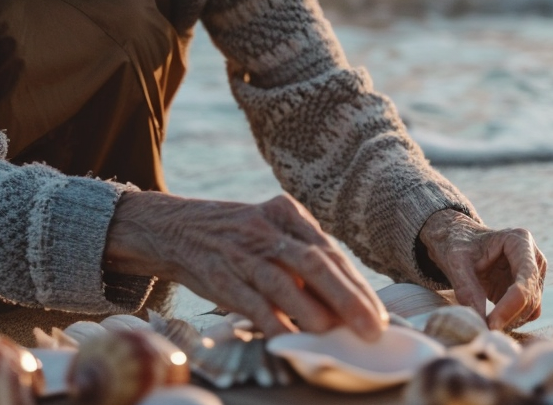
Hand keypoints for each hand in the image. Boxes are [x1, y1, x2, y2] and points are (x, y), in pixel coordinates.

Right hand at [105, 191, 387, 339]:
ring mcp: (243, 251)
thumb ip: (302, 256)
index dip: (357, 285)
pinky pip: (251, 302)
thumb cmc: (234, 236)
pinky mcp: (220, 274)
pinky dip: (272, 322)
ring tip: (334, 334)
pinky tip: (289, 339)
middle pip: (316, 263)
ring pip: (284, 282)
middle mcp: (268, 229)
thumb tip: (344, 300)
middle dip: (347, 298)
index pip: (331, 252)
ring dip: (311, 311)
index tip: (377, 314)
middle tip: (370, 328)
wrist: (175, 227)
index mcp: (287, 213)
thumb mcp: (270, 230)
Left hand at [418, 209, 546, 330]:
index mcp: (520, 241)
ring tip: (484, 322)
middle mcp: (534, 257)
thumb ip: (467, 289)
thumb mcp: (456, 262)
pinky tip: (492, 319)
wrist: (459, 240)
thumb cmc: (458, 245)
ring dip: (511, 320)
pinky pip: (527, 312)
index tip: (490, 325)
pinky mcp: (529, 289)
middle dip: (509, 316)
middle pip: (531, 297)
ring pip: (532, 308)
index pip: (524, 280)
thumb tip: (481, 322)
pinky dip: (512, 320)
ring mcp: (534, 274)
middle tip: (483, 328)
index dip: (510, 306)